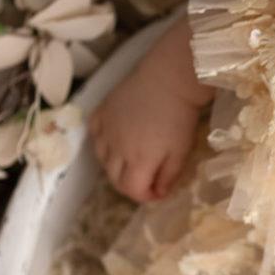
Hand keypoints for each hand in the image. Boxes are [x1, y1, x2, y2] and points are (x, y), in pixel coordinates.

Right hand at [89, 66, 202, 201]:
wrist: (170, 78)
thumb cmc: (181, 116)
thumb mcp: (181, 151)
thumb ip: (168, 176)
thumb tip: (158, 193)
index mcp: (137, 161)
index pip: (132, 190)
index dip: (145, 196)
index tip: (158, 192)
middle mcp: (115, 149)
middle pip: (114, 178)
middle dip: (130, 184)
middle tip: (146, 178)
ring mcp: (105, 130)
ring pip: (101, 159)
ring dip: (115, 165)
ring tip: (131, 159)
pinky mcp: (101, 112)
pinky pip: (93, 134)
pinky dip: (102, 142)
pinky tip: (114, 139)